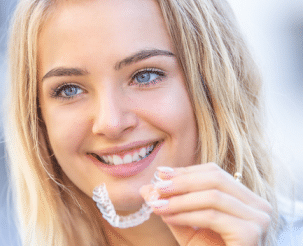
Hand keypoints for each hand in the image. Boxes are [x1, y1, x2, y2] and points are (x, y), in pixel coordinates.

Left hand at [140, 163, 272, 245]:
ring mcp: (258, 219)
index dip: (186, 171)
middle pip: (215, 178)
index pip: (214, 173)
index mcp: (246, 199)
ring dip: (180, 199)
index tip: (160, 173)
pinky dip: (187, 215)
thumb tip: (146, 188)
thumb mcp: (188, 229)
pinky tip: (169, 218)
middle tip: (157, 187)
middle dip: (182, 181)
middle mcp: (258, 205)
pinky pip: (212, 216)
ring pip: (212, 196)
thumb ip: (172, 207)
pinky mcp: (251, 233)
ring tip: (157, 204)